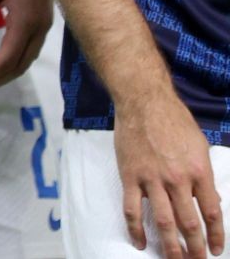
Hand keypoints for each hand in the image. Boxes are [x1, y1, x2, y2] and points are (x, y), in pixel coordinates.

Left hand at [0, 0, 52, 89]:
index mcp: (26, 20)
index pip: (8, 57)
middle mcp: (39, 28)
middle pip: (20, 64)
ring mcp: (45, 25)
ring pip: (28, 58)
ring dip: (7, 72)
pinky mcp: (44, 20)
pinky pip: (31, 49)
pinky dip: (15, 61)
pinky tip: (2, 61)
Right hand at [115, 85, 225, 257]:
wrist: (143, 101)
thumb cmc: (174, 121)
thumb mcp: (200, 146)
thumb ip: (204, 175)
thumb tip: (210, 200)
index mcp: (200, 172)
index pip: (212, 213)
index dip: (216, 235)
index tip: (216, 249)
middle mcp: (178, 179)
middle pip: (189, 223)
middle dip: (195, 248)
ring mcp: (152, 179)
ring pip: (163, 221)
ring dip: (170, 246)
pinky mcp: (130, 176)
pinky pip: (132, 209)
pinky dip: (135, 229)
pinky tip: (139, 242)